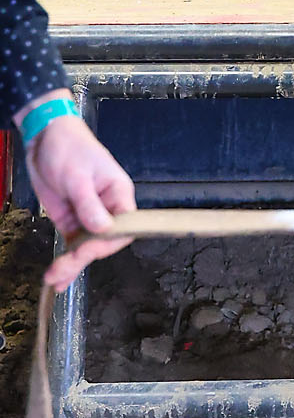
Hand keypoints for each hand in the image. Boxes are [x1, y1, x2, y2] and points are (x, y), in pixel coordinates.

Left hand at [16, 100, 136, 291]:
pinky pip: (72, 245)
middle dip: (84, 257)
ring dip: (71, 264)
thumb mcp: (77, 176)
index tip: (87, 249)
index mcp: (118, 193)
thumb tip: (103, 229)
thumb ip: (89, 204)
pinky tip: (58, 278)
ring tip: (54, 278)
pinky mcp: (71, 220)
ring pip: (86, 247)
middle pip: (104, 242)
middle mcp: (107, 208)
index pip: (124, 226)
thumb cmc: (68, 148)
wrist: (45, 139)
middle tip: (64, 266)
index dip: (108, 242)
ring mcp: (87, 216)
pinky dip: (65, 261)